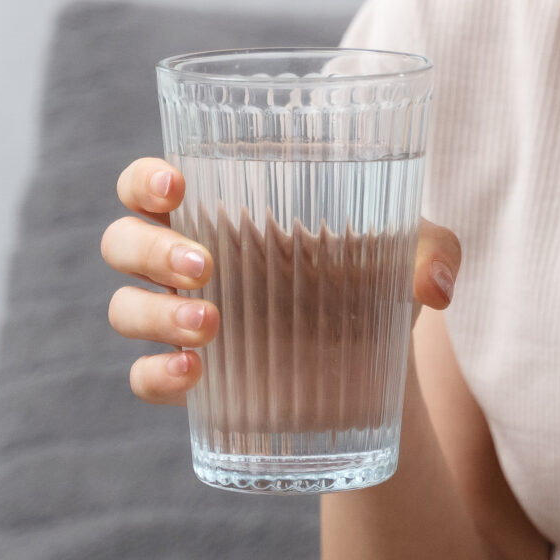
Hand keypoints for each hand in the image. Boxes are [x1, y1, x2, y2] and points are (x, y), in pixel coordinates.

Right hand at [103, 155, 463, 403]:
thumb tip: (437, 285)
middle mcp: (184, 259)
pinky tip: (193, 376)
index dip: (144, 180)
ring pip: (123, 308)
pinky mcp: (192, 379)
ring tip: (209, 327)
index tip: (176, 185)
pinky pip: (143, 378)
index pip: (148, 183)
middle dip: (151, 251)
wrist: (378, 362)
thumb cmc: (375, 275)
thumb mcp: (410, 251)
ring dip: (154, 315)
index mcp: (219, 208)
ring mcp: (180, 320)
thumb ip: (431, 249)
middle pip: (122, 241)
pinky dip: (157, 376)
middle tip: (205, 267)